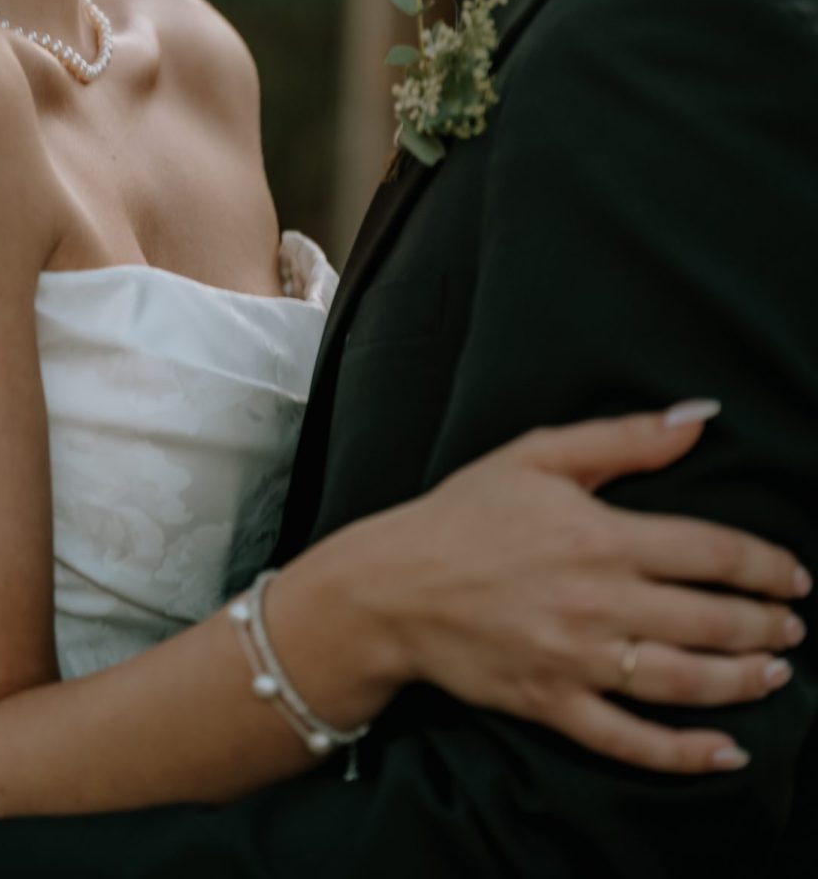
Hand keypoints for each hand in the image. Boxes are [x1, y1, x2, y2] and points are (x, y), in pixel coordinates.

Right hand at [378, 405, 809, 773]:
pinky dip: (685, 753)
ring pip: (684, 681)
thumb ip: (626, 437)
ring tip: (775, 673)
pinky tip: (727, 750)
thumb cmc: (464, 513)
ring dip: (743, 681)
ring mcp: (576, 660)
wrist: (392, 585)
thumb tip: (700, 417)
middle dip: (765, 625)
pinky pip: (631, 741)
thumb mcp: (539, 455)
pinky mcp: (553, 705)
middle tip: (792, 626)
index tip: (792, 575)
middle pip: (709, 620)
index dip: (764, 565)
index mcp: (600, 536)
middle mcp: (597, 602)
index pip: (710, 552)